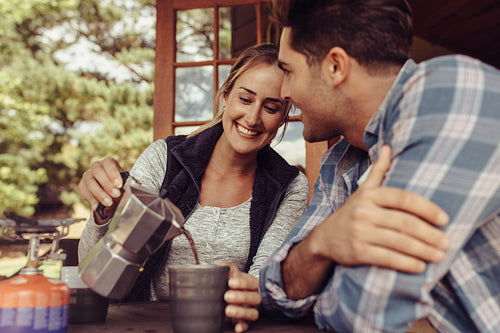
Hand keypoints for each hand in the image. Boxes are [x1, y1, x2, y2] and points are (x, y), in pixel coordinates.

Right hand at [78, 157, 124, 223]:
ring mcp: (88, 175)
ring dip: (99, 193)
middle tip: (116, 194)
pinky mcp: (82, 185)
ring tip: (108, 202)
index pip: (108, 163)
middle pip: (97, 170)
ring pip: (89, 180)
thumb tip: (124, 191)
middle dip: (107, 184)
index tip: (119, 184)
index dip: (113, 173)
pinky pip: (83, 190)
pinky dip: (91, 199)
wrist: (111, 194)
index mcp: (109, 163)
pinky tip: (97, 205)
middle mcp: (97, 166)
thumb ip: (123, 185)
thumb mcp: (123, 184)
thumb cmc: (119, 186)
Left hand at [220, 263, 260, 332]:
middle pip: (255, 298)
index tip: (230, 282)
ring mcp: (251, 310)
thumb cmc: (232, 281)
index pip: (252, 283)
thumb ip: (228, 268)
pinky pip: (247, 325)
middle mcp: (255, 297)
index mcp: (252, 284)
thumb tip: (221, 266)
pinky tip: (237, 328)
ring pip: (253, 313)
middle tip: (226, 296)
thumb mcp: (231, 273)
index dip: (243, 283)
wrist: (232, 292)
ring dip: (241, 312)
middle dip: (241, 297)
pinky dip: (242, 327)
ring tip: (227, 310)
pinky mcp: (246, 321)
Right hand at [309, 145, 450, 272]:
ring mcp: (359, 232)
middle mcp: (363, 212)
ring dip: (423, 251)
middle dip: (430, 234)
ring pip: (399, 242)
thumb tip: (388, 147)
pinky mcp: (357, 252)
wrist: (324, 238)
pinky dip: (406, 264)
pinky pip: (387, 258)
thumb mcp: (363, 191)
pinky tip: (420, 266)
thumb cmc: (352, 213)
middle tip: (447, 243)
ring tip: (440, 256)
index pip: (403, 198)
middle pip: (404, 222)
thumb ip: (377, 171)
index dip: (426, 208)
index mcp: (369, 195)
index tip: (444, 219)